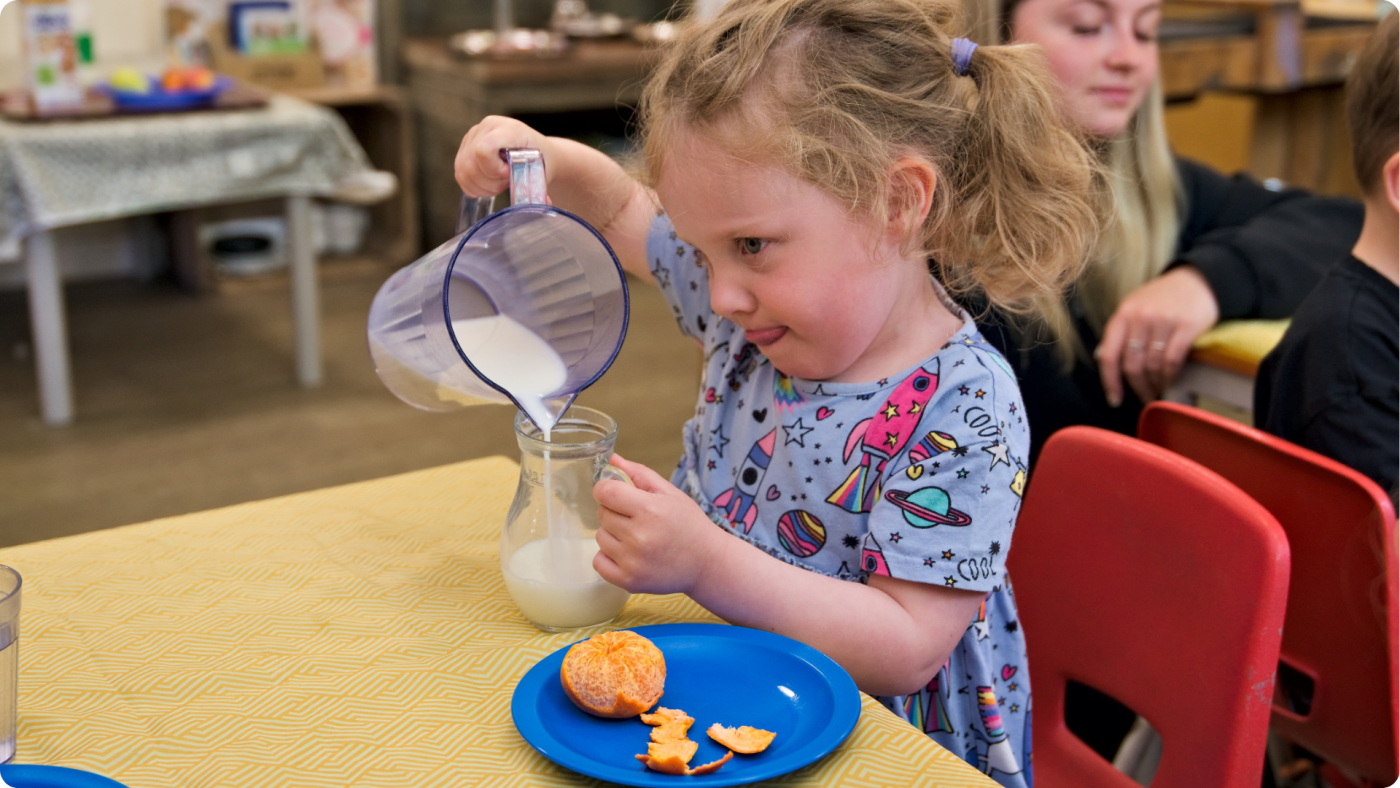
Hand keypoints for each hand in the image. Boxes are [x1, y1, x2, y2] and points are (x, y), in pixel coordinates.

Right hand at [454, 116, 552, 197]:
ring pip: (463, 171)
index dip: (494, 169)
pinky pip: (460, 175)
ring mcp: (472, 137)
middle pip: (471, 164)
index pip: (484, 149)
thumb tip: (543, 203)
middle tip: (506, 183)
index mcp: (508, 128)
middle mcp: (486, 128)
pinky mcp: (464, 148)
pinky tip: (489, 185)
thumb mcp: (542, 170)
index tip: (510, 173)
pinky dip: (474, 186)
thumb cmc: (541, 159)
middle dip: (489, 182)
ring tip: (498, 184)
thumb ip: (537, 185)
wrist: (537, 151)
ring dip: (482, 186)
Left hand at [592, 455, 726, 594]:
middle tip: (637, 518)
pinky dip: (608, 557)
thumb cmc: (689, 524)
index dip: (607, 489)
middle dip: (615, 511)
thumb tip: (611, 459)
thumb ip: (639, 474)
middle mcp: (639, 536)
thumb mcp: (670, 492)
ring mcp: (632, 562)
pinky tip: (628, 554)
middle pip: (602, 514)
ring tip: (637, 537)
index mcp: (650, 510)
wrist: (707, 563)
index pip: (605, 492)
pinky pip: (598, 562)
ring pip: (600, 537)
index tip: (616, 493)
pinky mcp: (628, 581)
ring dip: (613, 534)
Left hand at [1096, 266, 1219, 405]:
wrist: (1197, 280)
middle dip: (1137, 387)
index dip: (1109, 382)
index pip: (1108, 355)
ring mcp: (1163, 321)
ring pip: (1153, 365)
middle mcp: (1140, 317)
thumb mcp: (1134, 308)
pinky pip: (1173, 360)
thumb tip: (1102, 358)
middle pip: (1132, 365)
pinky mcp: (1186, 326)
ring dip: (1155, 383)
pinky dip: (1170, 376)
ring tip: (1158, 389)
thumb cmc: (1162, 299)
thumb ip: (1120, 332)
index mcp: (1122, 315)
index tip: (1115, 400)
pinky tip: (1170, 381)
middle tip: (1145, 397)